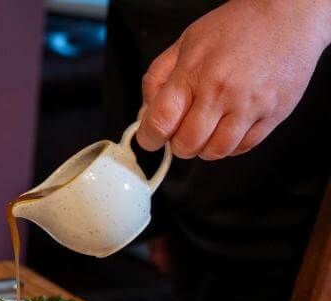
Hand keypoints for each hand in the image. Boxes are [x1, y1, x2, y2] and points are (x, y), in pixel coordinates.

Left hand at [137, 0, 330, 159]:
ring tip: (208, 128)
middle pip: (187, 145)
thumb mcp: (185, 43)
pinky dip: (231, 145)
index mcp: (194, 73)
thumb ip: (158, 78)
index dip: (149, 137)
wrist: (289, 14)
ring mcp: (250, 105)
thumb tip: (145, 114)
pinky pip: (244, 147)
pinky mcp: (274, 114)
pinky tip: (229, 126)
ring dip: (205, 148)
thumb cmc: (236, 26)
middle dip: (178, 144)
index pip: (160, 122)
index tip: (151, 137)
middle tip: (183, 130)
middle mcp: (222, 91)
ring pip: (216, 152)